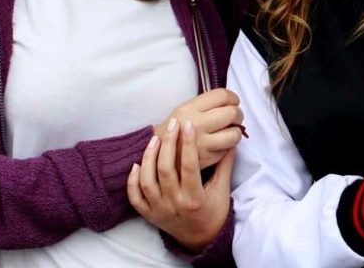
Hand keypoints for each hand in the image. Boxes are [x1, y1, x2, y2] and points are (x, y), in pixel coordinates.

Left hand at [128, 118, 233, 251]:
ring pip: (147, 181)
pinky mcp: (149, 214)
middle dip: (168, 143)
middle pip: (165, 170)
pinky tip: (136, 164)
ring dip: (149, 157)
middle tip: (173, 124)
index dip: (188, 144)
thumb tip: (231, 140)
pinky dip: (133, 181)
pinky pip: (135, 197)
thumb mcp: (223, 189)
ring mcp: (159, 210)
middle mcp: (174, 204)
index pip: (189, 167)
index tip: (188, 125)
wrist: (201, 238)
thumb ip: (225, 164)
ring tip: (155, 138)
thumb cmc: (214, 211)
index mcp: (194, 198)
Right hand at [153, 88, 243, 168]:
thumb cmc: (177, 128)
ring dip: (236, 132)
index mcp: (190, 108)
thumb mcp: (185, 109)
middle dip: (238, 114)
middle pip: (231, 113)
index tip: (234, 102)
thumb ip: (207, 103)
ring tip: (231, 131)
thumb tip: (232, 101)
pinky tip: (221, 144)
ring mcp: (201, 143)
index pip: (222, 96)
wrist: (159, 154)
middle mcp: (196, 124)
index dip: (233, 98)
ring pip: (234, 135)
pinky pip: (227, 150)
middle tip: (235, 117)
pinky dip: (228, 146)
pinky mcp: (206, 159)